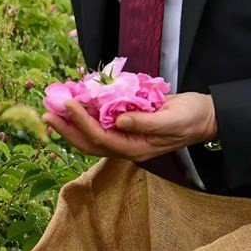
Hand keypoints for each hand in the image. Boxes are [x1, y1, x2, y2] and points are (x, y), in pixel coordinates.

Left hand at [41, 92, 217, 161]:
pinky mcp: (126, 125)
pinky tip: (75, 102)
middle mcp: (126, 146)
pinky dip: (86, 114)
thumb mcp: (172, 119)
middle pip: (88, 142)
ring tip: (52, 109)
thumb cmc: (191, 118)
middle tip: (45, 113)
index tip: (68, 104)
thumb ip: (146, 122)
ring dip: (71, 123)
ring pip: (91, 135)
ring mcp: (125, 137)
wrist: (205, 116)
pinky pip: (100, 123)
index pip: (101, 138)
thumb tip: (119, 121)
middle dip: (66, 129)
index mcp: (136, 148)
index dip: (81, 123)